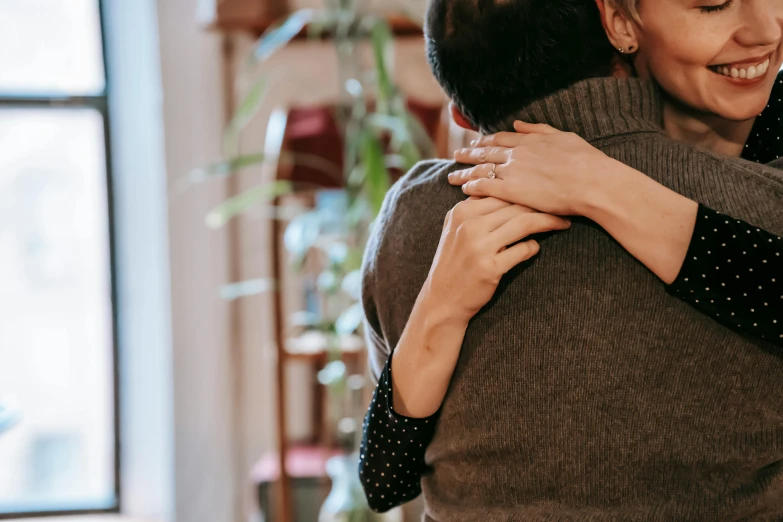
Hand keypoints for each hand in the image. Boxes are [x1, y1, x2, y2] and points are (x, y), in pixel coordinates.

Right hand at [422, 196, 570, 323]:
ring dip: (547, 222)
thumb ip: (477, 210)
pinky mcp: (490, 268)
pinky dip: (533, 247)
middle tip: (563, 207)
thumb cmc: (454, 263)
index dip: (526, 192)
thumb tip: (509, 192)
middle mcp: (469, 225)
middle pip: (515, 206)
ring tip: (562, 223)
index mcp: (461, 212)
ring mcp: (479, 246)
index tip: (545, 195)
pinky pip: (523, 250)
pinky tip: (534, 248)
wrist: (442, 300)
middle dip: (543, 205)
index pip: (501, 193)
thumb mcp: (455, 230)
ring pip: (523, 224)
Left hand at [449, 121, 621, 215]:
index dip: (486, 141)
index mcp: (529, 140)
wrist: (592, 181)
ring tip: (451, 175)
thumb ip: (539, 130)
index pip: (500, 138)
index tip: (476, 143)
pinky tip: (464, 189)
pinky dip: (472, 186)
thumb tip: (518, 124)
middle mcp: (517, 153)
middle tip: (456, 155)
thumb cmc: (586, 161)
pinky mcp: (511, 189)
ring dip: (465, 171)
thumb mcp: (564, 137)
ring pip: (481, 169)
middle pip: (485, 152)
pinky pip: (485, 186)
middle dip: (469, 154)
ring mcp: (512, 171)